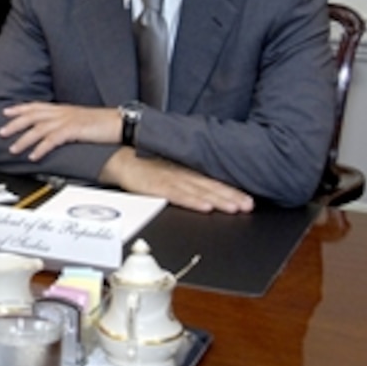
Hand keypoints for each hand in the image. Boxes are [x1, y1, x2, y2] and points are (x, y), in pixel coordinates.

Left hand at [0, 102, 119, 161]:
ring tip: (13, 149)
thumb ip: (65, 123)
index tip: (5, 112)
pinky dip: (40, 148)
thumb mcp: (79, 120)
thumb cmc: (103, 124)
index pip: (36, 106)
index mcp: (63, 109)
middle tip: (1, 132)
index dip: (20, 109)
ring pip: (38, 128)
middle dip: (15, 124)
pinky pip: (52, 139)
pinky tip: (34, 156)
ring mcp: (68, 120)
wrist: (121, 123)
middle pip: (33, 115)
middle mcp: (62, 112)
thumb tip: (53, 132)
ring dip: (24, 139)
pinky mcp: (74, 130)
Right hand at [100, 148, 253, 213]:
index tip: (249, 199)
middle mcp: (180, 173)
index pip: (212, 180)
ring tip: (235, 207)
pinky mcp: (155, 186)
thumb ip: (185, 179)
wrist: (117, 158)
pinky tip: (205, 207)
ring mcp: (168, 178)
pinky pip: (176, 195)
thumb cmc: (142, 165)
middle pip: (210, 185)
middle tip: (248, 205)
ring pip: (198, 190)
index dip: (231, 190)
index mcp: (184, 169)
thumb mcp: (167, 168)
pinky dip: (191, 201)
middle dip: (231, 196)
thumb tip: (205, 192)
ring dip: (218, 199)